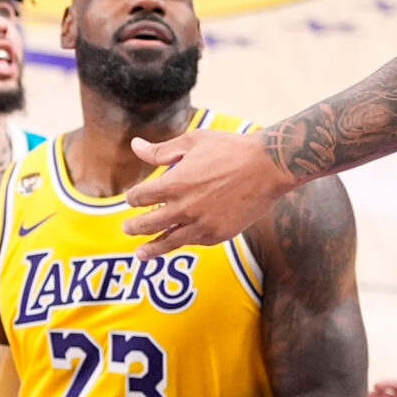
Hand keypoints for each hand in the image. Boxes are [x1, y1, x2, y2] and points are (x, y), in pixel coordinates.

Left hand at [124, 127, 292, 252]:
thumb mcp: (193, 142)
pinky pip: (195, 241)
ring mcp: (201, 224)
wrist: (268, 167)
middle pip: (147, 224)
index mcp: (173, 183)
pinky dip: (185, 240)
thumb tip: (135, 145)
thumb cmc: (231, 149)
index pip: (139, 197)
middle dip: (133, 227)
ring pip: (168, 242)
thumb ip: (161, 150)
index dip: (133, 198)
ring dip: (151, 249)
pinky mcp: (219, 234)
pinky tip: (179, 241)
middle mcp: (184, 207)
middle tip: (127, 229)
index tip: (134, 198)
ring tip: (140, 255)